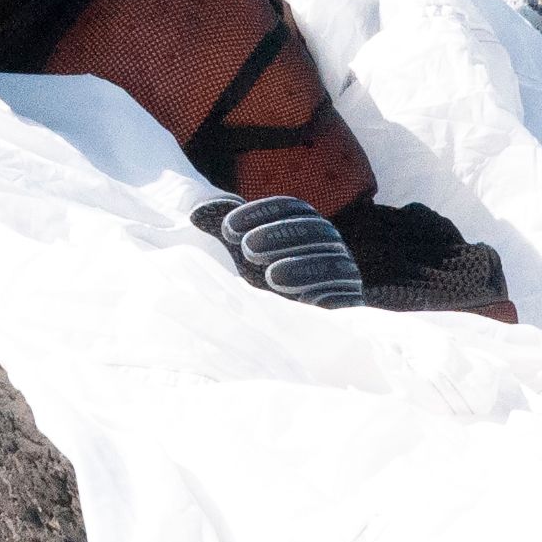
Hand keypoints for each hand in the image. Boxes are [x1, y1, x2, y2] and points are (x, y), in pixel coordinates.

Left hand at [190, 195, 366, 308]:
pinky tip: (297, 299)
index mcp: (305, 225)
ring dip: (300, 265)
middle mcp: (328, 244)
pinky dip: (321, 292)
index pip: (291, 208)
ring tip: (271, 276)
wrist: (287, 334)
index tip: (228, 227)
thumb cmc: (261, 285)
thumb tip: (193, 213)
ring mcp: (342, 271)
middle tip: (247, 249)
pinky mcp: (347, 301)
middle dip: (279, 235)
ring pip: (331, 259)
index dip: (260, 213)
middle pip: (313, 229)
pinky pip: (342, 292)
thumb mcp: (240, 257)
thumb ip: (224, 231)